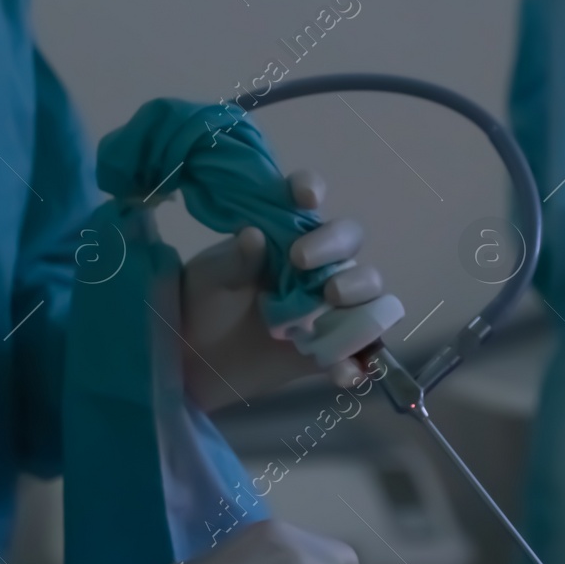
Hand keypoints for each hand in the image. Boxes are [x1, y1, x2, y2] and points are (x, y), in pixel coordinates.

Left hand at [179, 169, 384, 410]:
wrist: (195, 359)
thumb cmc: (203, 303)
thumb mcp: (210, 278)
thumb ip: (234, 260)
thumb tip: (254, 236)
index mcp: (284, 232)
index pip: (305, 200)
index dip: (311, 190)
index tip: (305, 198)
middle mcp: (316, 264)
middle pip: (350, 242)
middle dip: (336, 248)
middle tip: (303, 264)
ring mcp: (329, 305)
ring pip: (369, 291)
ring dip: (361, 294)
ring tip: (332, 303)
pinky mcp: (332, 346)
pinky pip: (360, 351)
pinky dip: (358, 362)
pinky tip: (343, 373)